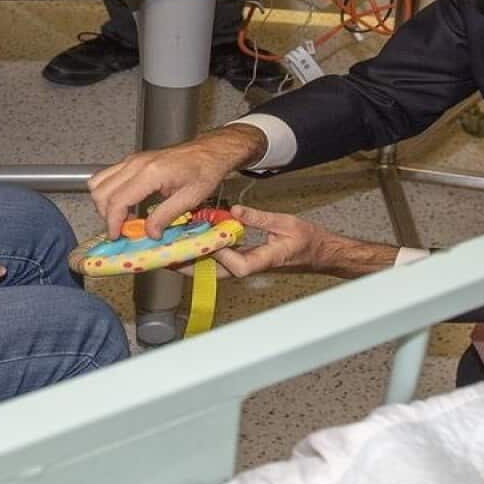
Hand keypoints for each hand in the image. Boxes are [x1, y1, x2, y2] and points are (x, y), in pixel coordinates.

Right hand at [89, 125, 267, 239]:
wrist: (211, 150)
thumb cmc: (205, 170)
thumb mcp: (190, 198)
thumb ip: (166, 216)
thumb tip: (149, 233)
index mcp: (151, 172)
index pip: (117, 200)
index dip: (113, 222)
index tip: (116, 237)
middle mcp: (136, 163)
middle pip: (101, 191)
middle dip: (106, 215)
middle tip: (121, 230)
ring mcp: (133, 159)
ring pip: (99, 182)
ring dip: (105, 203)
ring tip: (123, 218)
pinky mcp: (133, 160)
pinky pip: (108, 176)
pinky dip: (110, 193)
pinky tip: (127, 204)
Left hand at [179, 205, 393, 279]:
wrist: (317, 252)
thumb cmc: (306, 241)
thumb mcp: (285, 223)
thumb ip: (259, 218)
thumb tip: (235, 211)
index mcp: (261, 261)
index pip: (235, 264)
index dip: (219, 254)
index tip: (208, 239)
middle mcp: (248, 267)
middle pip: (213, 272)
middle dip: (189, 263)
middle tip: (166, 253)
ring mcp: (243, 265)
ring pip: (211, 268)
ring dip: (191, 258)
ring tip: (169, 247)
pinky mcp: (242, 260)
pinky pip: (217, 260)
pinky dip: (202, 251)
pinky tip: (188, 241)